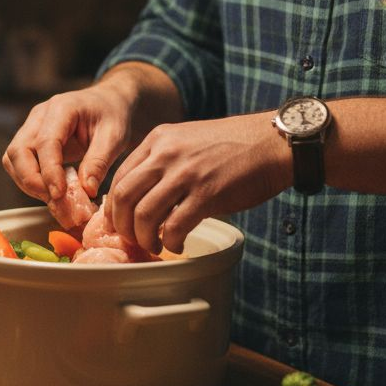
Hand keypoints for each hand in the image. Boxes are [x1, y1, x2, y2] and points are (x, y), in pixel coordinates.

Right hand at [2, 83, 129, 202]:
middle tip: (55, 201)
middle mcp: (40, 116)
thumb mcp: (115, 136)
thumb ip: (100, 162)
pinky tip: (52, 192)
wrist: (108, 102)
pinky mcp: (30, 140)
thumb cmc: (112, 115)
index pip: (45, 142)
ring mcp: (31, 127)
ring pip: (13, 159)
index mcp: (62, 108)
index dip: (49, 171)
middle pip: (18, 151)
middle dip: (32, 181)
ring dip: (29, 184)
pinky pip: (20, 164)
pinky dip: (31, 182)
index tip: (59, 195)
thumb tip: (87, 191)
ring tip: (55, 201)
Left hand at [107, 111, 291, 253]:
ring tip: (154, 245)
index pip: (119, 176)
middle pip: (123, 196)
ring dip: (144, 238)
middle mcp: (166, 154)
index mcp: (158, 140)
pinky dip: (170, 243)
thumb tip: (143, 196)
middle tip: (131, 239)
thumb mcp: (188, 140)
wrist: (271, 143)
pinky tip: (177, 245)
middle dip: (121, 226)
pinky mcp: (207, 194)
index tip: (119, 223)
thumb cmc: (233, 146)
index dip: (113, 206)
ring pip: (143, 215)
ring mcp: (186, 173)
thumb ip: (163, 161)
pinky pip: (173, 227)